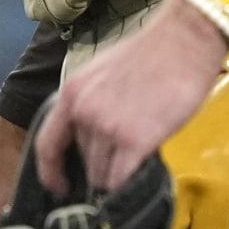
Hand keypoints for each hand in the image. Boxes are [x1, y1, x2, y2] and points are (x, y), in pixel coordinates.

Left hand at [33, 1, 228, 192]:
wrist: (181, 42)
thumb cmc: (149, 55)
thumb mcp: (101, 75)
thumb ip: (91, 104)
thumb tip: (93, 135)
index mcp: (70, 94)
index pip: (47, 144)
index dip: (50, 171)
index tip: (59, 186)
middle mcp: (82, 112)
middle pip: (83, 161)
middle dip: (101, 165)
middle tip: (124, 157)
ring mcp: (107, 127)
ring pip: (102, 174)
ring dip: (118, 174)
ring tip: (139, 155)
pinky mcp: (134, 140)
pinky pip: (122, 179)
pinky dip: (128, 185)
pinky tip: (138, 176)